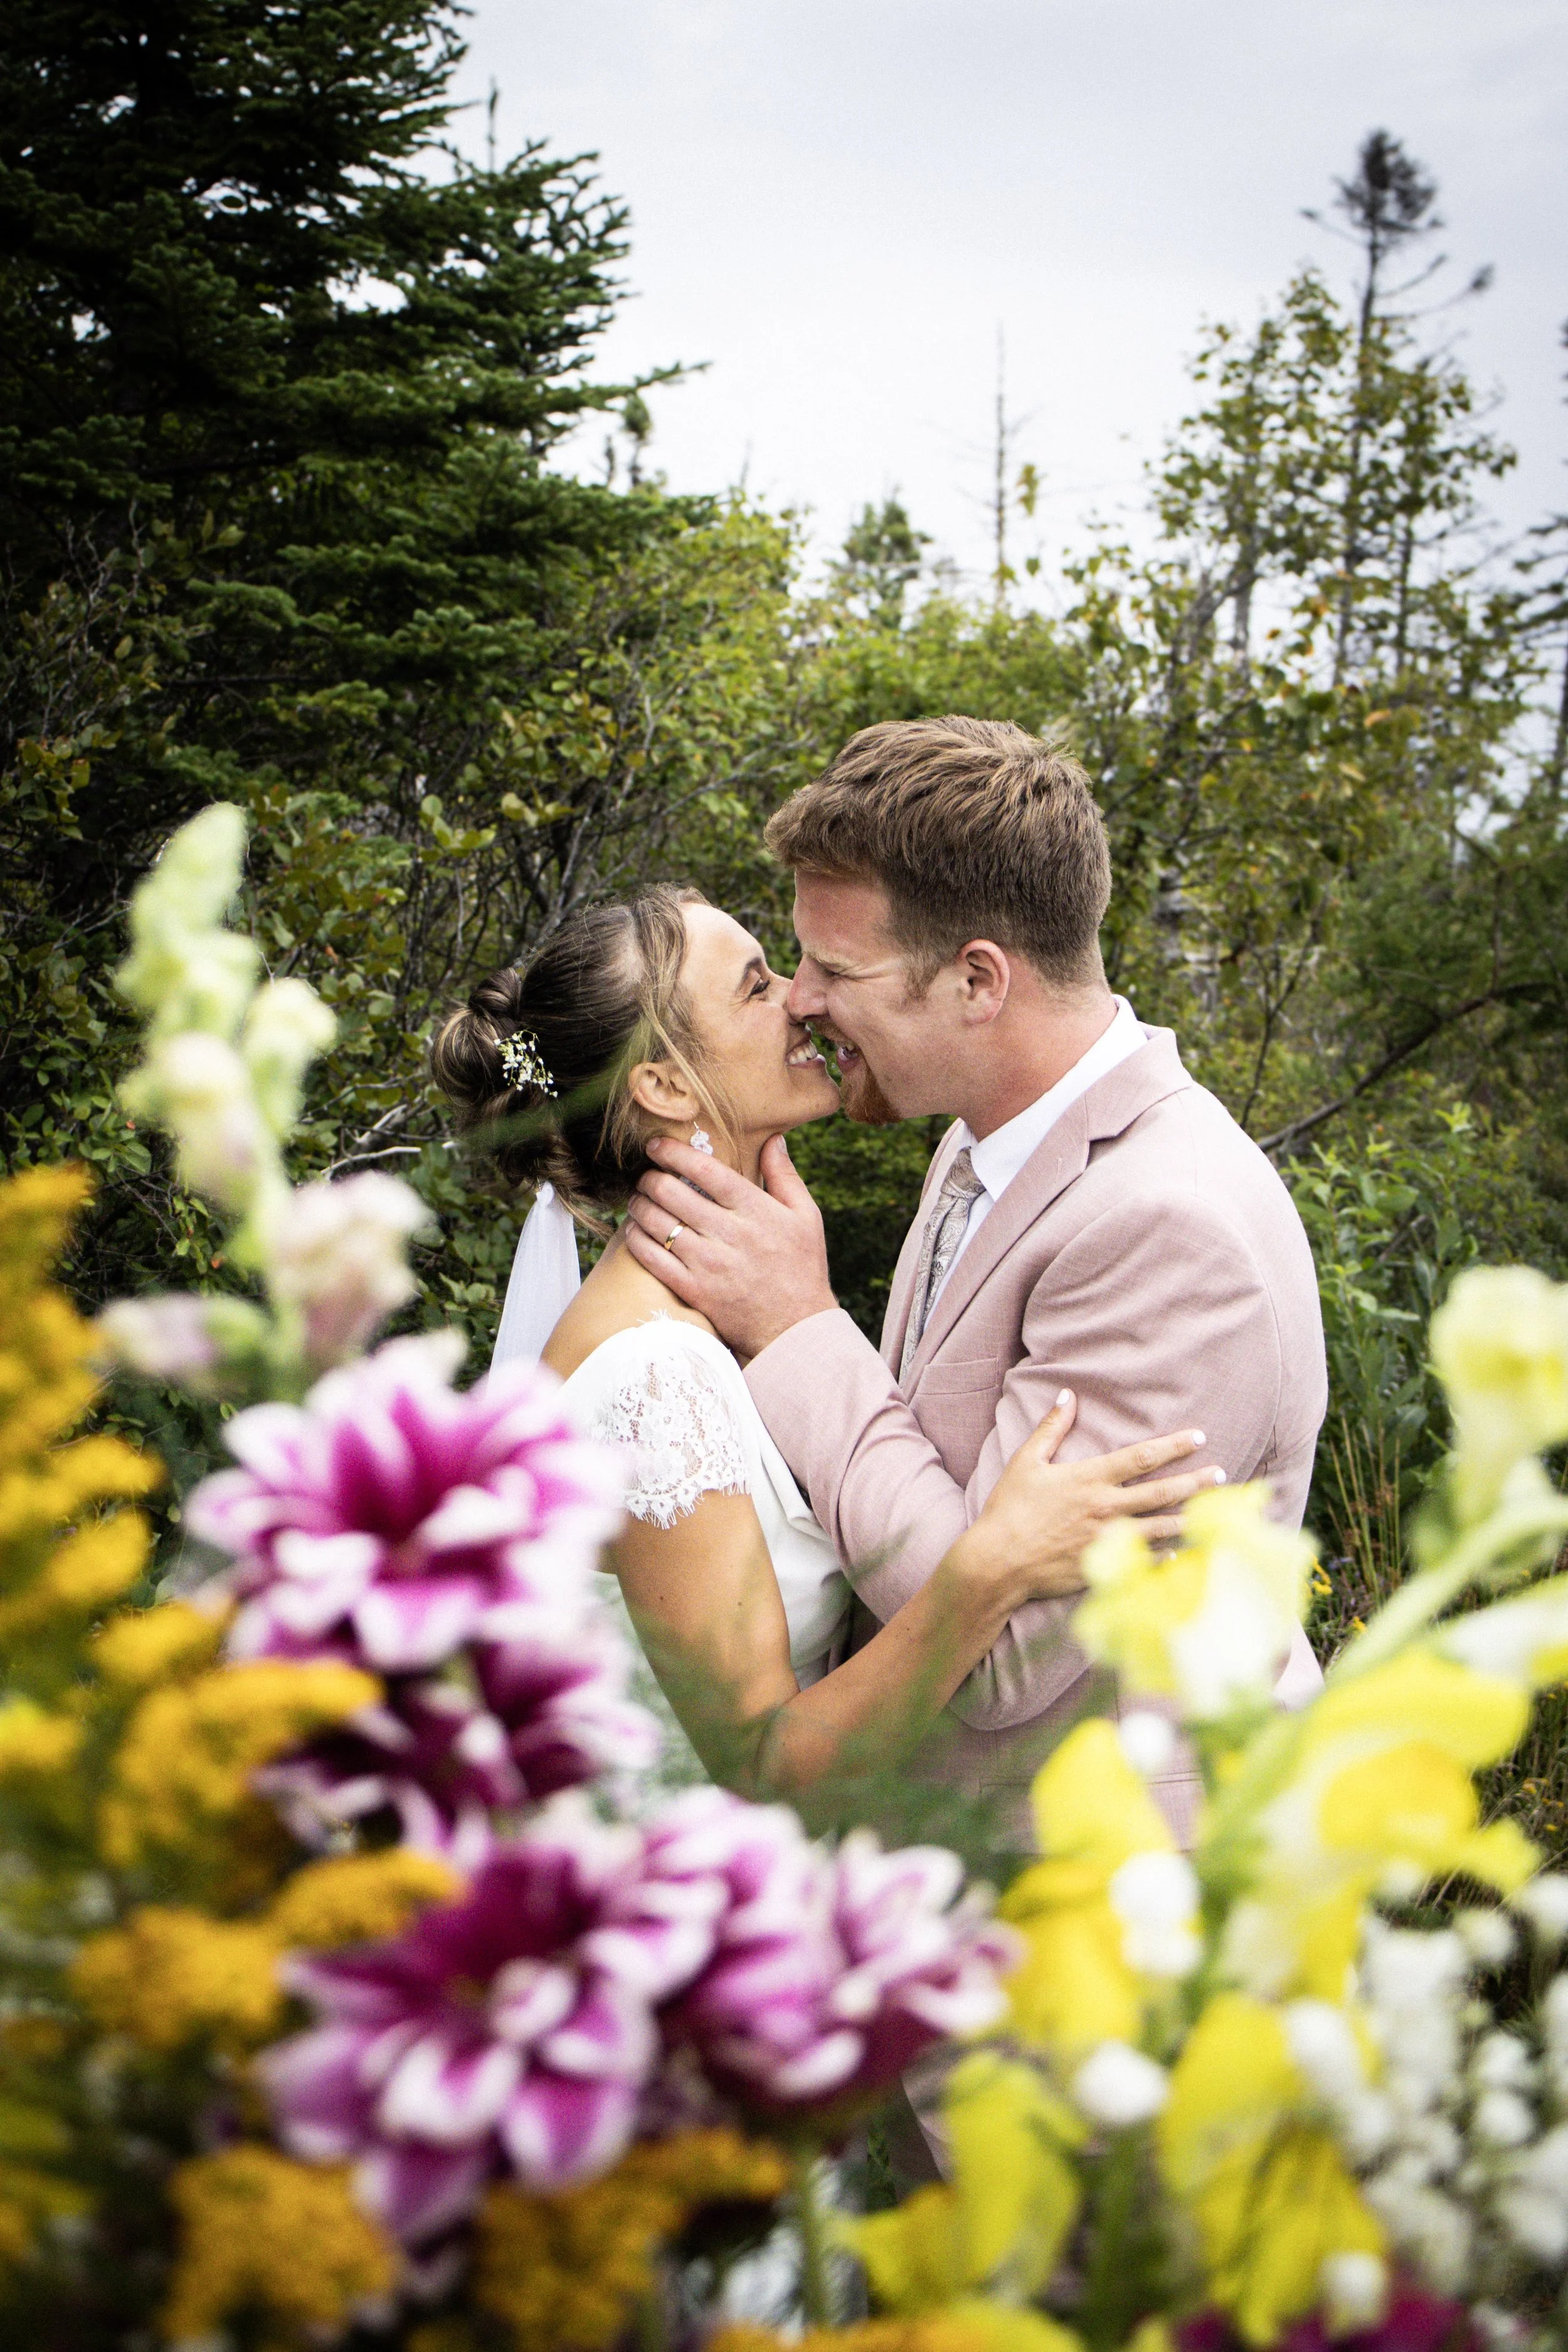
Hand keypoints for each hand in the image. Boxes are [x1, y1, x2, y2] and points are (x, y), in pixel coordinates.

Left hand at [623, 1133, 837, 1357]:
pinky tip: (635, 1231)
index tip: (656, 1145)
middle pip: (671, 1192)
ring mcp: (708, 1263)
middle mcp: (728, 1233)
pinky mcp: (693, 1290)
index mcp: (755, 1209)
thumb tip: (772, 1138)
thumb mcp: (806, 1217)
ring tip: (638, 1200)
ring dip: (639, 1205)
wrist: (795, 1329)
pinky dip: (636, 1240)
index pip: (704, 1170)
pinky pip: (652, 1258)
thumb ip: (785, 1176)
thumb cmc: (802, 1269)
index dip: (673, 1153)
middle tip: (646, 1176)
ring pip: (656, 1222)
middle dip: (650, 1178)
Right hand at [949, 1391, 1223, 1608]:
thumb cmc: (1009, 1509)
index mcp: (1090, 1478)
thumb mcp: (1027, 1461)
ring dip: (1192, 1517)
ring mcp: (1109, 1539)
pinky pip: (1147, 1562)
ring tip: (1216, 1513)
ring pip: (1162, 1527)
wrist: (998, 1561)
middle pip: (1162, 1491)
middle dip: (1195, 1481)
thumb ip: (1051, 1428)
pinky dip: (1170, 1557)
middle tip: (1221, 1475)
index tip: (1198, 1437)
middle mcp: (1106, 1507)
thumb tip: (1066, 1395)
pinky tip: (1188, 1553)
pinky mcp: (1105, 1565)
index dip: (1173, 1445)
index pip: (1142, 1457)